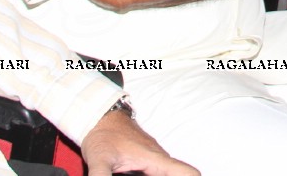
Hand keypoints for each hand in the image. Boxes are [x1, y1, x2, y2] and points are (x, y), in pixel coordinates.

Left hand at [82, 108, 199, 175]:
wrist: (101, 116)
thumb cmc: (104, 135)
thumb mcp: (99, 159)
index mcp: (155, 160)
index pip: (187, 173)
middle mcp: (159, 160)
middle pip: (179, 175)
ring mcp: (154, 159)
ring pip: (168, 173)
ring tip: (133, 175)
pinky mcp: (147, 160)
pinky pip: (157, 171)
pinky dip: (154, 175)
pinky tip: (133, 175)